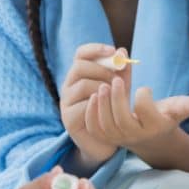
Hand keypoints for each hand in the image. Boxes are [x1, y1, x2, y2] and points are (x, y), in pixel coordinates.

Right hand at [60, 42, 120, 164]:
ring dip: (103, 87)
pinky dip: (98, 104)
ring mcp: (66, 102)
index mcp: (80, 74)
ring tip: (115, 95)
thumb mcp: (121, 87)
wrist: (110, 140)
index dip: (95, 49)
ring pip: (82, 85)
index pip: (81, 53)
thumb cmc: (113, 109)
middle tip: (118, 79)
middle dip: (102, 69)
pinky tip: (108, 108)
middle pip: (80, 66)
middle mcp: (69, 86)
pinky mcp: (69, 119)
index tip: (113, 51)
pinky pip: (83, 105)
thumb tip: (122, 51)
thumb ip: (122, 70)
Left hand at [86, 75, 188, 148]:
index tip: (144, 88)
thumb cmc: (164, 117)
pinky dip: (91, 114)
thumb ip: (187, 104)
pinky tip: (94, 97)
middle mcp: (136, 135)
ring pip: (106, 125)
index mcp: (154, 126)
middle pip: (122, 120)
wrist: (151, 139)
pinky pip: (95, 129)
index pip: (146, 112)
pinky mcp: (107, 138)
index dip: (143, 98)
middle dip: (117, 99)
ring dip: (102, 105)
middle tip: (115, 81)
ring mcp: (119, 138)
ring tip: (102, 86)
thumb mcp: (177, 109)